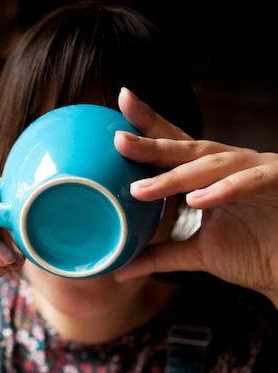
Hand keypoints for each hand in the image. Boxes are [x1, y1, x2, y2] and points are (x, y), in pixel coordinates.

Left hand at [114, 88, 277, 307]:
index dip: (149, 127)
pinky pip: (250, 181)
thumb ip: (161, 256)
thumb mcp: (197, 255)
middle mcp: (230, 167)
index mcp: (210, 176)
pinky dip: (224, 189)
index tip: (121, 104)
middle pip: (187, 147)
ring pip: (212, 165)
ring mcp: (255, 171)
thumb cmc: (253, 252)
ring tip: (142, 188)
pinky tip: (197, 199)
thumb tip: (121, 268)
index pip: (175, 147)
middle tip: (118, 140)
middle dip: (152, 142)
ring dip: (176, 176)